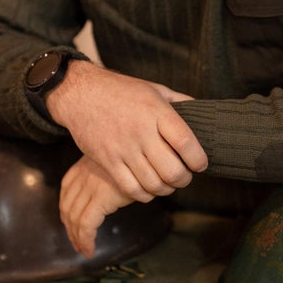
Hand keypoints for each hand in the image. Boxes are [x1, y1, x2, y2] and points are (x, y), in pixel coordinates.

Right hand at [46, 62, 207, 201]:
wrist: (81, 93)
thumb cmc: (121, 90)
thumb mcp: (154, 89)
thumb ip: (179, 101)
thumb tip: (201, 111)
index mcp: (157, 111)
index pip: (186, 142)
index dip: (198, 159)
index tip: (200, 163)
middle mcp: (141, 131)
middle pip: (172, 170)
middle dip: (184, 179)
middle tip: (185, 176)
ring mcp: (123, 148)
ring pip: (153, 184)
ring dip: (166, 189)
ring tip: (168, 182)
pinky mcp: (107, 161)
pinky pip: (131, 188)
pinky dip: (145, 194)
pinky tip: (149, 187)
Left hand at [59, 155, 138, 257]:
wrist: (151, 156)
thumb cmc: (139, 160)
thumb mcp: (117, 161)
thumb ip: (106, 171)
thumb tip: (106, 189)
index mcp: (86, 163)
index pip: (67, 187)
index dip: (65, 206)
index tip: (69, 220)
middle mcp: (84, 173)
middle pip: (68, 205)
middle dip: (70, 227)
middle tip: (76, 242)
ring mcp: (91, 185)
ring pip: (75, 218)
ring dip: (77, 237)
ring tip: (83, 250)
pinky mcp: (101, 197)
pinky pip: (86, 225)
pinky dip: (85, 240)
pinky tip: (89, 249)